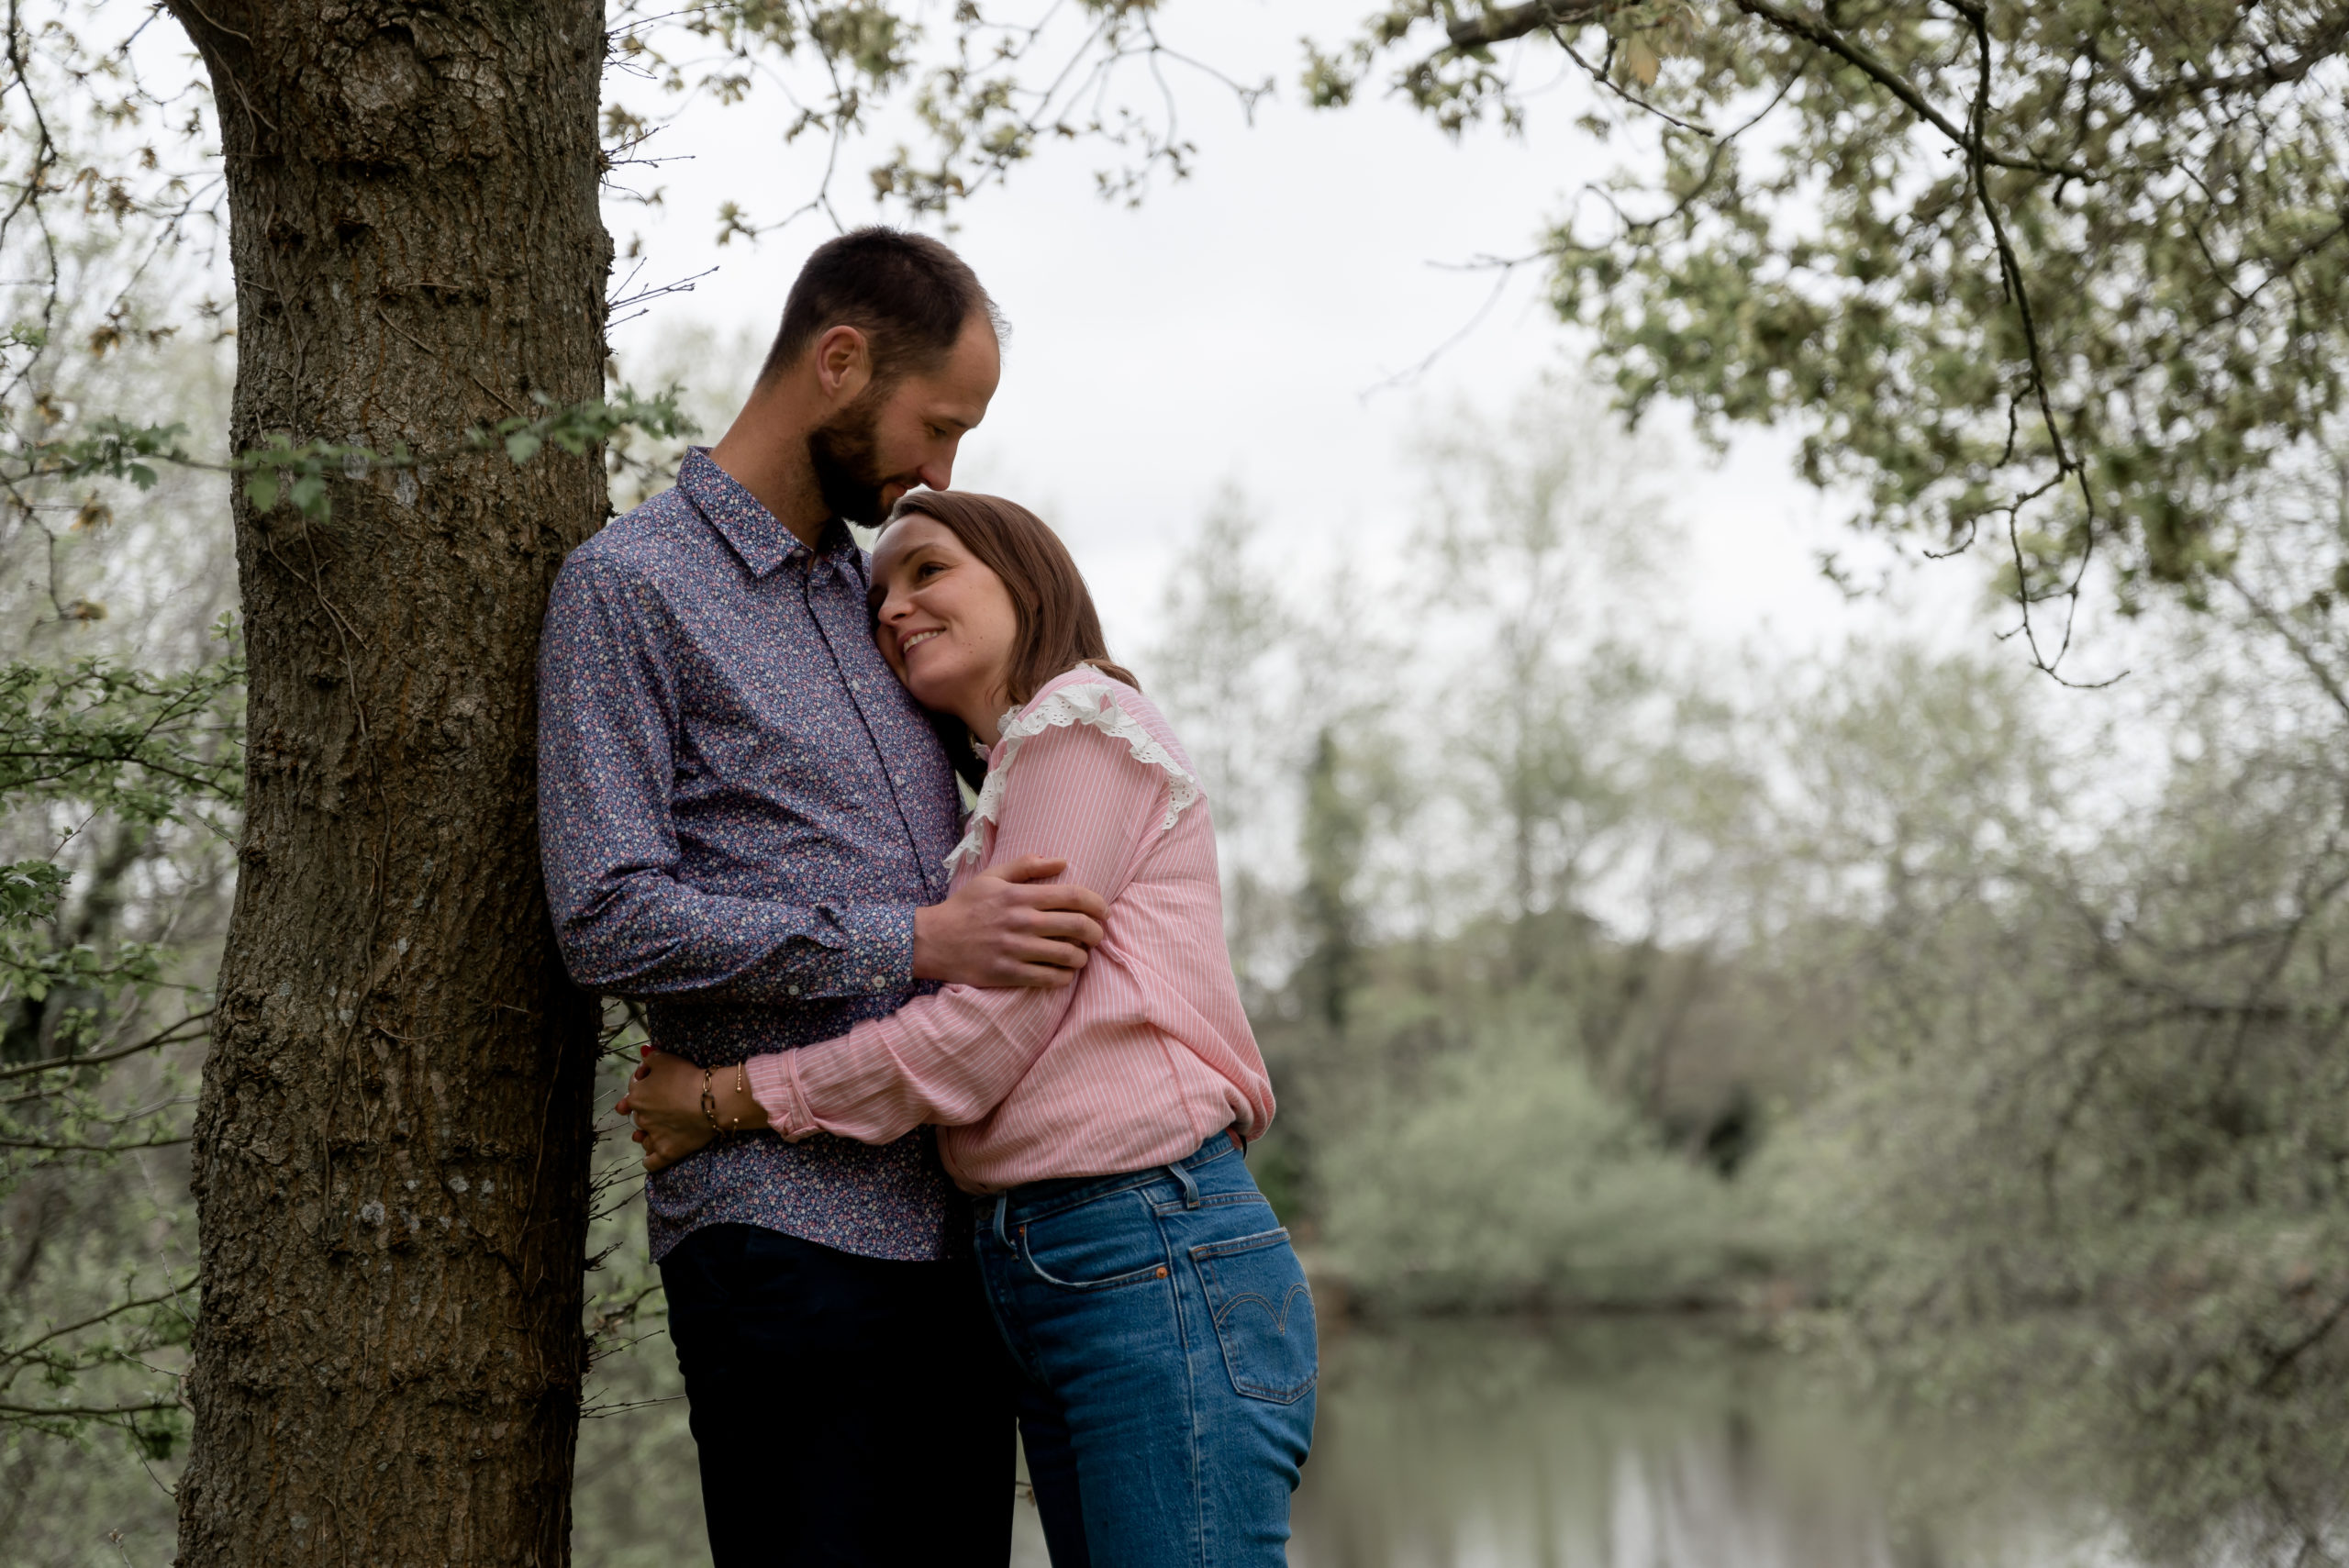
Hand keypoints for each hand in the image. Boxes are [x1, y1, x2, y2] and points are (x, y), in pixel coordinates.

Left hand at [615, 1047, 722, 1173]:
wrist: (712, 1101)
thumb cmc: (688, 1077)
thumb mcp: (666, 1059)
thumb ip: (651, 1058)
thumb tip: (644, 1057)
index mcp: (637, 1095)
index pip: (635, 1086)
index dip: (645, 1080)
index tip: (656, 1077)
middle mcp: (641, 1117)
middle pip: (638, 1113)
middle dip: (647, 1109)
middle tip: (662, 1105)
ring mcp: (654, 1137)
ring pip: (643, 1138)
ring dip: (646, 1135)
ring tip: (653, 1132)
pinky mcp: (667, 1152)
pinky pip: (652, 1162)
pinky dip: (650, 1160)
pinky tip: (651, 1158)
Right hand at [912, 854, 1106, 988]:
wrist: (934, 940)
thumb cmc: (966, 906)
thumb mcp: (992, 877)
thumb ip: (1027, 866)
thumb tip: (1062, 860)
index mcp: (1020, 895)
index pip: (1074, 897)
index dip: (1098, 904)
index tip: (1103, 912)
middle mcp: (1022, 922)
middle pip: (1078, 926)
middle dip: (1096, 933)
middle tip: (1096, 936)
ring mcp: (1016, 950)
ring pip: (1068, 955)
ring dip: (1082, 957)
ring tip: (1080, 955)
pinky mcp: (1009, 974)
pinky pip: (1051, 978)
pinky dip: (1065, 977)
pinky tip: (1064, 972)